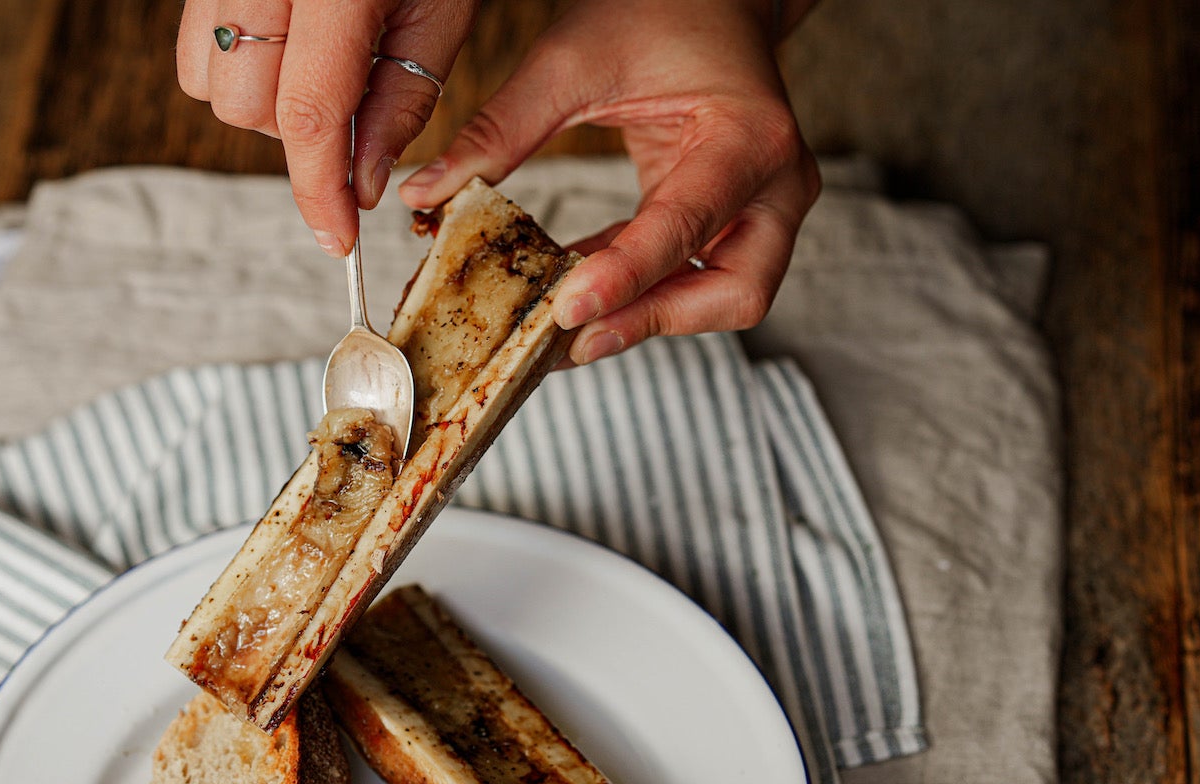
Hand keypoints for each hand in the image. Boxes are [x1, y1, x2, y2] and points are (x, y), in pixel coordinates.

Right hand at [177, 0, 477, 254]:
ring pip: (209, 83)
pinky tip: (286, 40)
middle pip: (245, 106)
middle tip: (353, 104)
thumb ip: (401, 102)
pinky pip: (194, 44)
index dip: (320, 191)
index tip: (339, 239)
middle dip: (298, 132)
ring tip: (320, 63)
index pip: (307, 114)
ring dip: (262, 100)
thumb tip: (360, 186)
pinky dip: (237, 62)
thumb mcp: (441, 10)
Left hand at [399, 0, 820, 364]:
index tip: (567, 312)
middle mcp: (775, 184)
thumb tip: (424, 194)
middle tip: (572, 336)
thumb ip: (501, 130)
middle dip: (654, 320)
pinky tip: (576, 292)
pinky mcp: (739, 222)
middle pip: (734, 294)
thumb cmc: (656, 12)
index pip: (686, 227)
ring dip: (648, 317)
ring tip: (565, 324)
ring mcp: (766, 209)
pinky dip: (640, 294)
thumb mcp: (571, 60)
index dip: (626, 279)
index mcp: (746, 137)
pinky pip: (696, 279)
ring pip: (724, 301)